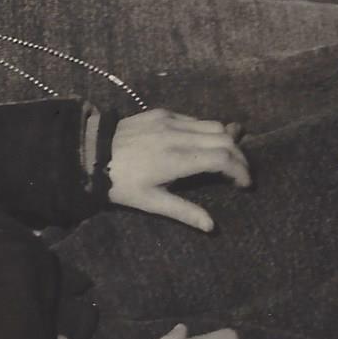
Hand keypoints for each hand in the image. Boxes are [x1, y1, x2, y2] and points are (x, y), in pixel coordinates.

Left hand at [108, 110, 251, 231]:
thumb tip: (211, 226)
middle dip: (239, 155)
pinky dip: (208, 130)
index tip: (245, 184)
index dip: (240, 170)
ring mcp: (170, 120)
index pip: (222, 157)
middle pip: (224, 138)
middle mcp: (178, 135)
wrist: (92, 151)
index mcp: (177, 159)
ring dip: (227, 140)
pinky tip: (208, 144)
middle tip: (242, 174)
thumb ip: (184, 212)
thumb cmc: (122, 183)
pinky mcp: (162, 112)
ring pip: (212, 124)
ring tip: (232, 158)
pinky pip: (194, 119)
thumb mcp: (151, 202)